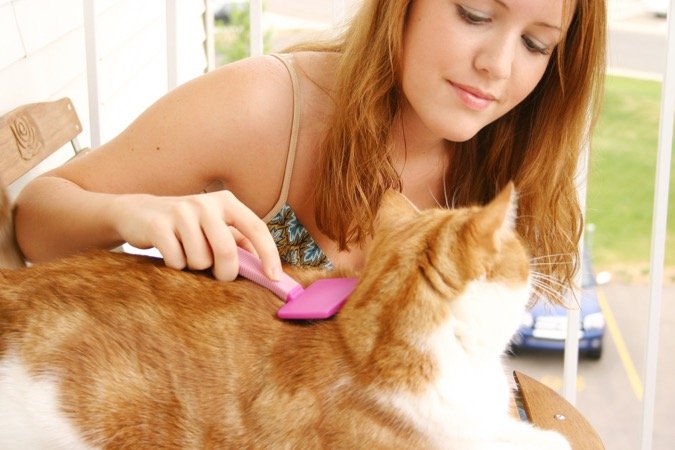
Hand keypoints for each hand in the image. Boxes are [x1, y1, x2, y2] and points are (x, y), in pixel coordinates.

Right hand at [110, 190, 281, 280]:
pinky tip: (170, 253)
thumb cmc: (188, 227)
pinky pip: (177, 261)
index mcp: (227, 202)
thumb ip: (240, 244)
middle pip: (227, 251)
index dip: (269, 254)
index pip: (256, 227)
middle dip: (225, 272)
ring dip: (196, 268)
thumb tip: (268, 270)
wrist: (138, 213)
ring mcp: (180, 211)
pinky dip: (176, 266)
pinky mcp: (158, 224)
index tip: (275, 278)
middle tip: (218, 276)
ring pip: (200, 260)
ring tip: (187, 254)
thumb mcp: (216, 228)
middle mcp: (206, 202)